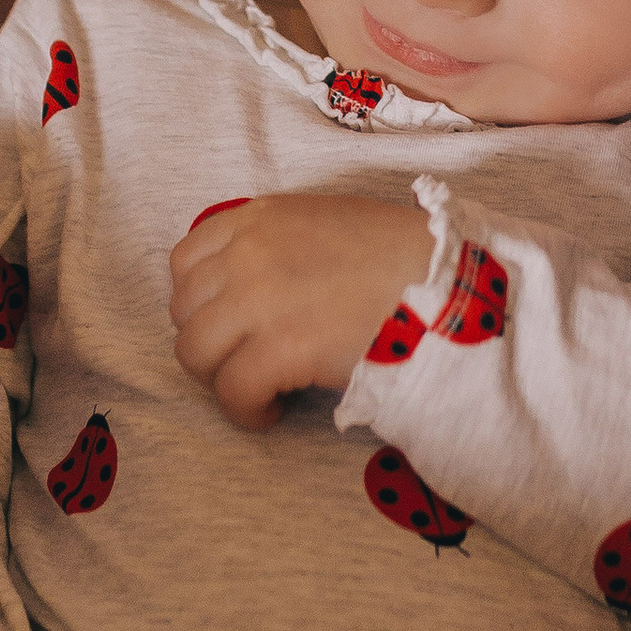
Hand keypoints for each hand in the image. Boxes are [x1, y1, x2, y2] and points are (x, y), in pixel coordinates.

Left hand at [168, 191, 430, 430]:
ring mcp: (258, 299)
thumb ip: (279, 244)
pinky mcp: (278, 348)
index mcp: (260, 218)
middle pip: (185, 310)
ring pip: (196, 353)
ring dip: (221, 379)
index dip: (199, 300)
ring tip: (257, 392)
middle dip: (209, 342)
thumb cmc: (402, 257)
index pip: (187, 260)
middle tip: (243, 362)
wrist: (445, 283)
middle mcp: (248, 253)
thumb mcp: (328, 223)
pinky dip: (245, 411)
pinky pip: (231, 392)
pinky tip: (272, 413)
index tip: (225, 324)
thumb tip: (255, 288)